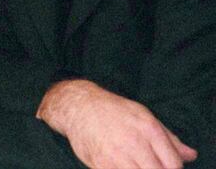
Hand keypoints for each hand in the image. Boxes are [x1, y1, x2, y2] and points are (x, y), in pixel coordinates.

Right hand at [37, 79, 197, 168]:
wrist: (78, 107)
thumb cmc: (113, 110)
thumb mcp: (144, 115)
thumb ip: (169, 138)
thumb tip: (191, 155)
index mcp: (148, 128)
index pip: (174, 165)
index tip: (165, 166)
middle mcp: (134, 143)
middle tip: (148, 164)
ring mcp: (117, 156)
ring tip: (135, 164)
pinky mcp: (102, 166)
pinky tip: (122, 165)